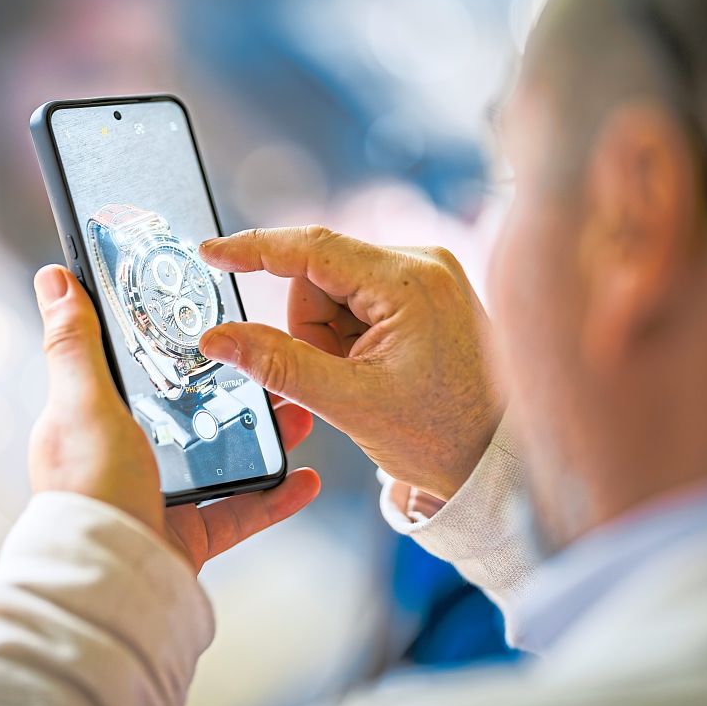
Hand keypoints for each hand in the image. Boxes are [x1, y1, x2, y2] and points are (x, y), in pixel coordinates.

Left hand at [28, 265, 320, 572]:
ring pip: (224, 458)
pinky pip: (241, 511)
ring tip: (301, 414)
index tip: (218, 326)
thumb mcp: (83, 403)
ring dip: (266, 436)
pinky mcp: (189, 537)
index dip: (176, 348)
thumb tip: (54, 278)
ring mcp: (160, 500)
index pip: (137, 373)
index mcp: (94, 424)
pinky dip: (274, 497)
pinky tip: (304, 478)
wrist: (110, 580)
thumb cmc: (89, 490)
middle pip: (192, 414)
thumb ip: (75, 342)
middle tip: (274, 368)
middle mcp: (126, 460)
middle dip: (238, 392)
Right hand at [198, 226, 502, 500]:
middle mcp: (423, 264)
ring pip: (334, 291)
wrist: (497, 457)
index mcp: (409, 281)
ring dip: (330, 337)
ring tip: (364, 379)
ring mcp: (428, 275)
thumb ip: (277, 364)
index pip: (312, 247)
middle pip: (319, 276)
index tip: (209, 253)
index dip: (254, 249)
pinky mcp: (427, 291)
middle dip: (311, 329)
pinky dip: (350, 336)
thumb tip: (217, 338)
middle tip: (337, 377)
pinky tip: (376, 369)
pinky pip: (360, 300)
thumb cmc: (441, 435)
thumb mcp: (349, 403)